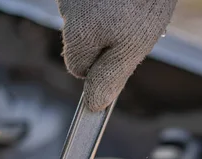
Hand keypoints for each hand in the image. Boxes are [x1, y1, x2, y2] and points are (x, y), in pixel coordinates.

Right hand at [57, 0, 176, 110]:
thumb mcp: (134, 45)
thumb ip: (111, 75)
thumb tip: (93, 105)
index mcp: (79, 31)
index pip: (77, 67)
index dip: (101, 64)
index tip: (122, 51)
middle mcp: (68, 9)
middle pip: (81, 40)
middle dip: (105, 37)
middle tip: (133, 22)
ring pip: (87, 17)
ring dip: (108, 14)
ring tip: (132, 3)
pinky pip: (91, 2)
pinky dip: (106, 0)